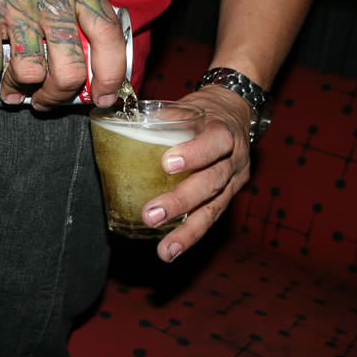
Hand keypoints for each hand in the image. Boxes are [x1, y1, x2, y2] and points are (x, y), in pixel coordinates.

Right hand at [0, 0, 125, 108]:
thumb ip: (81, 10)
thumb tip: (93, 60)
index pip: (109, 41)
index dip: (111, 77)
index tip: (103, 98)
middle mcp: (51, 0)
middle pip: (69, 70)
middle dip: (58, 97)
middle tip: (47, 102)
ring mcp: (15, 8)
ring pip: (30, 73)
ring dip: (20, 90)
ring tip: (14, 91)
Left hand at [141, 86, 253, 261]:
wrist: (235, 113)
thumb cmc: (203, 112)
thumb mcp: (186, 106)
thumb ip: (159, 118)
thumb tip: (121, 123)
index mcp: (224, 131)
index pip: (216, 141)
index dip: (195, 153)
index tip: (167, 163)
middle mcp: (234, 159)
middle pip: (212, 182)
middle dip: (181, 201)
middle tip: (151, 214)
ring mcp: (234, 181)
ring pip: (214, 208)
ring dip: (187, 231)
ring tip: (166, 250)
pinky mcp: (228, 197)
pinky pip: (210, 218)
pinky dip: (189, 235)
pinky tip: (171, 250)